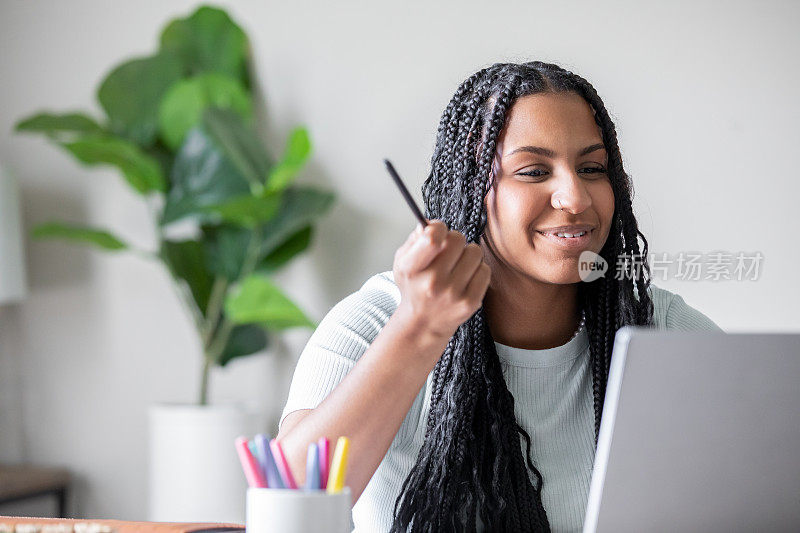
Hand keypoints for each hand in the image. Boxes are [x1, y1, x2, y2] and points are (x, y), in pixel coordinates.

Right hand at [392, 219, 490, 340]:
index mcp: (411, 269)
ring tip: (458, 265)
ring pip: (474, 252)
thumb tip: (431, 224)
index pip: (432, 237)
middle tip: (449, 251)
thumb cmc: (415, 287)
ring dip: (468, 254)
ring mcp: (452, 294)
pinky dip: (477, 270)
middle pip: (458, 239)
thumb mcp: (403, 263)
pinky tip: (466, 278)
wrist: (423, 323)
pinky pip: (484, 270)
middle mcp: (432, 282)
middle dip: (455, 240)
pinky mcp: (470, 302)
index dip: (439, 227)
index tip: (438, 232)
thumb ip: (415, 240)